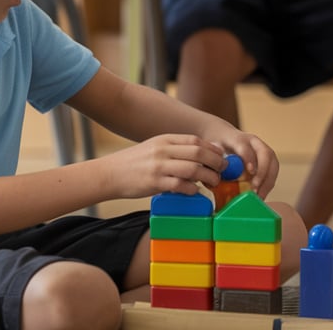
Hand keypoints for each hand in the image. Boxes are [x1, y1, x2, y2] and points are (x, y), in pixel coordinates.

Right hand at [103, 133, 226, 198]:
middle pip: (198, 152)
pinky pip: (180, 185)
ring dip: (208, 176)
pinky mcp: (154, 183)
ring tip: (214, 182)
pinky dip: (192, 188)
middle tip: (222, 170)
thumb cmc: (135, 163)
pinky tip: (195, 191)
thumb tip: (202, 155)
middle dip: (216, 161)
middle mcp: (163, 150)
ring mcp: (159, 166)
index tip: (221, 157)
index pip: (195, 140)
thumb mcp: (155, 148)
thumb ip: (176, 149)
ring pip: (193, 168)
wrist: (110, 174)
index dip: (213, 148)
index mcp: (165, 139)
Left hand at [205, 126, 280, 198]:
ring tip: (259, 196)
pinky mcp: (269, 159)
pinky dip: (268, 184)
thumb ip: (214, 164)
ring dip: (267, 181)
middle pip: (266, 154)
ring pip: (273, 164)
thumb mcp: (213, 153)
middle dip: (263, 172)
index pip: (246, 148)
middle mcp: (255, 143)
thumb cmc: (219, 148)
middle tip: (254, 188)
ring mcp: (264, 149)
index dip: (249, 159)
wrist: (226, 138)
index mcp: (239, 139)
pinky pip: (273, 171)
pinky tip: (261, 194)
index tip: (250, 171)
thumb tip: (214, 182)